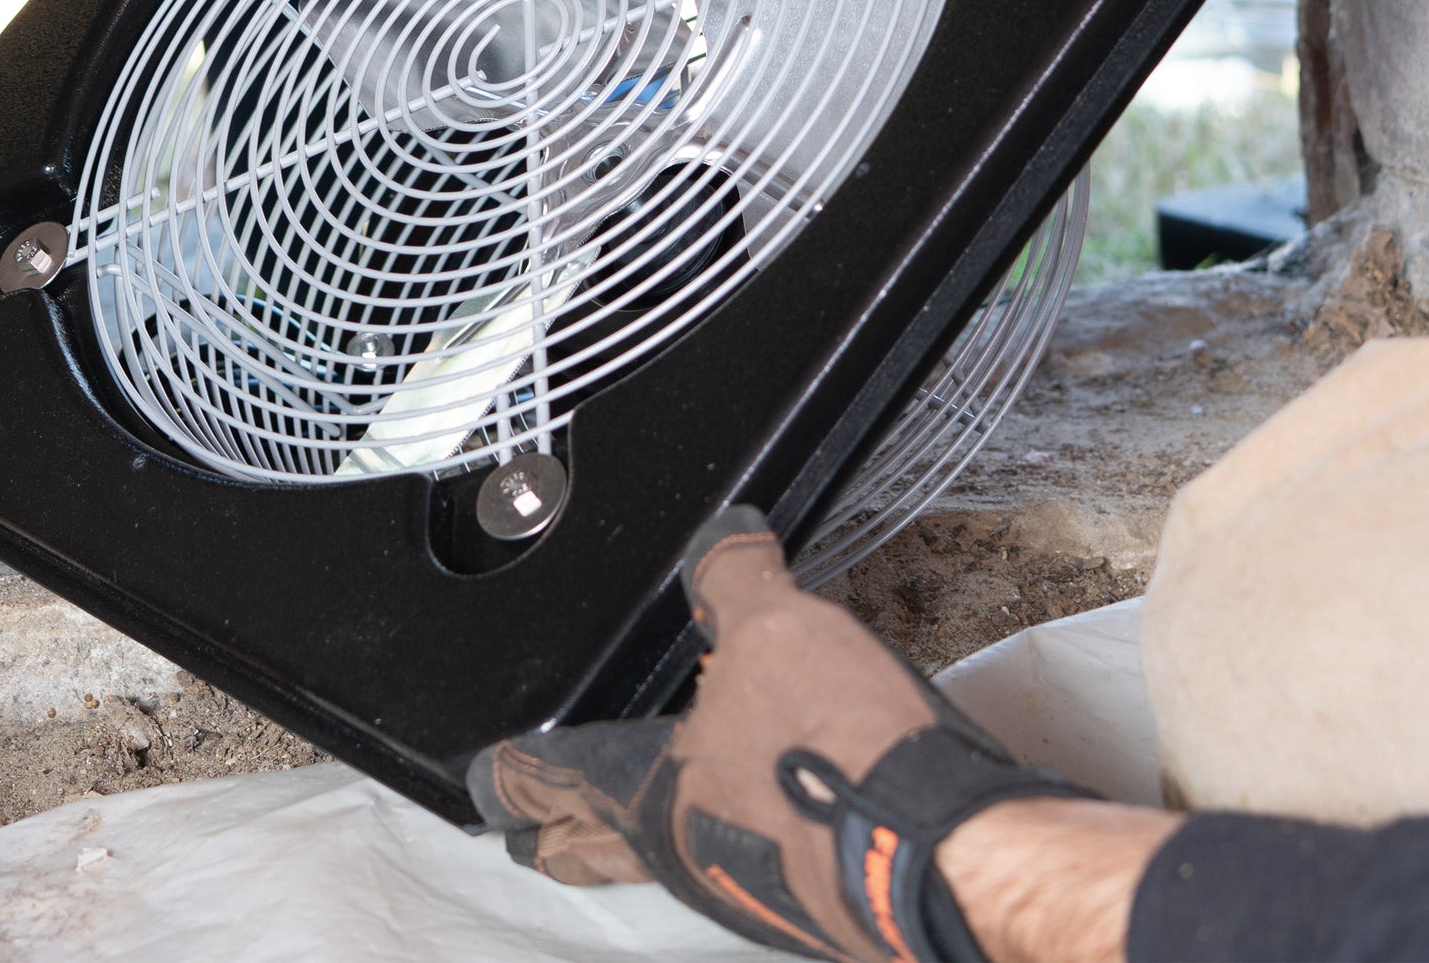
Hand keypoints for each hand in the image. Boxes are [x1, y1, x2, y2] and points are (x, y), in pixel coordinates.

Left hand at [469, 508, 1102, 962]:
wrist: (942, 856)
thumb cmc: (840, 750)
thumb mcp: (779, 629)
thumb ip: (735, 580)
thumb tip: (722, 531)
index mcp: (654, 788)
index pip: (558, 773)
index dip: (516, 771)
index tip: (486, 781)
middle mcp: (689, 848)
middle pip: (598, 847)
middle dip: (560, 838)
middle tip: (527, 839)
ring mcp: (749, 883)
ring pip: (668, 860)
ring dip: (636, 844)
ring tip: (626, 826)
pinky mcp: (809, 897)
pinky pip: (740, 864)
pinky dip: (724, 838)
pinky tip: (753, 817)